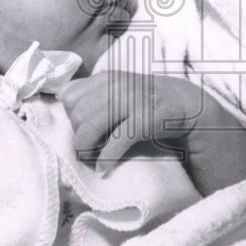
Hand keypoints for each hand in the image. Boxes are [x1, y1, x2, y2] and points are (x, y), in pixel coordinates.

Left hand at [58, 72, 199, 166]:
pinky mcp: (146, 119)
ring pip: (90, 127)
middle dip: (78, 137)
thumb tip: (60, 95)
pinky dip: (106, 158)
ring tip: (91, 160)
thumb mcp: (118, 88)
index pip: (69, 97)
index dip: (71, 117)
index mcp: (106, 78)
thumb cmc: (145, 101)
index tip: (82, 130)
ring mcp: (132, 101)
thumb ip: (91, 91)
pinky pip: (116, 140)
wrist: (186, 104)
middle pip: (77, 115)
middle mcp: (117, 86)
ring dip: (87, 149)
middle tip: (87, 151)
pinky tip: (104, 167)